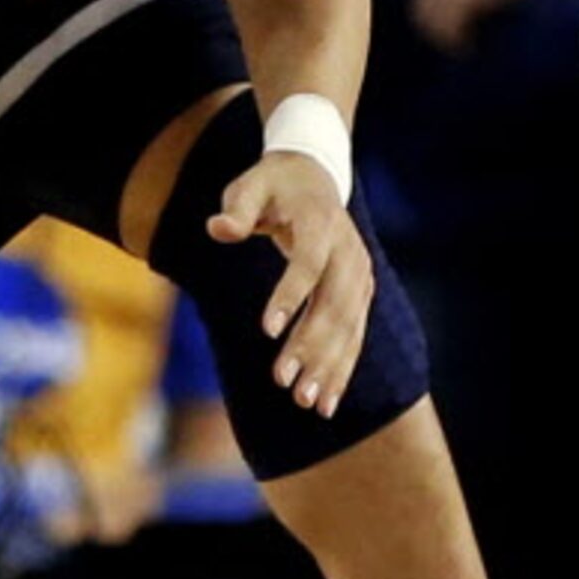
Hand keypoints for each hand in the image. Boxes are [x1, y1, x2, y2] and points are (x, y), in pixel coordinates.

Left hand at [207, 150, 370, 416]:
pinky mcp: (360, 294)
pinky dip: (342, 369)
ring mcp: (359, 275)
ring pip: (348, 327)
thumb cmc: (271, 185)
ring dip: (329, 367)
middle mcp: (348, 253)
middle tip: (285, 383)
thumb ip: (236, 208)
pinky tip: (327, 402)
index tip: (267, 331)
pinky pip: (354, 336)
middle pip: (333, 305)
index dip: (289, 296)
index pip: (308, 264)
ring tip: (306, 402)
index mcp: (321, 225)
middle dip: (311, 346)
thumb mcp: (248, 186)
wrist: (314, 175)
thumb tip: (218, 228)